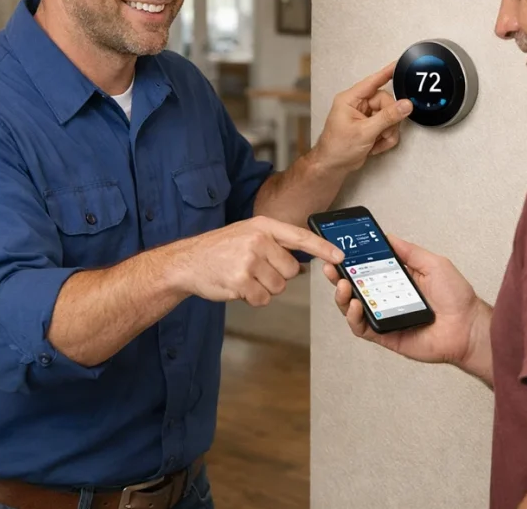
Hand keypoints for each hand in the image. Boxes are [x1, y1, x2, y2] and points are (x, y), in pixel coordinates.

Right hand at [169, 216, 342, 306]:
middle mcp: (258, 241)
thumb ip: (274, 244)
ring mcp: (248, 261)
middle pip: (290, 270)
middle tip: (255, 270)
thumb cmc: (219, 250)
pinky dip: (253, 298)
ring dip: (264, 288)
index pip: (300, 237)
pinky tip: (238, 287)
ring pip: (278, 287)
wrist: (187, 262)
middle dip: (277, 276)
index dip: (322, 248)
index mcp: (262, 226)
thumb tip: (300, 264)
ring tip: (243, 277)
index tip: (340, 257)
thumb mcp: (247, 235)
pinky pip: (262, 299)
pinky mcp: (240, 281)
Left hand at [312, 62, 412, 172]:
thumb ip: (387, 118)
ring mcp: (365, 116)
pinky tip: (375, 146)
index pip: (373, 81)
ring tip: (377, 142)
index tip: (399, 64)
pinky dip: (385, 138)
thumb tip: (405, 105)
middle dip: (389, 121)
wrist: (332, 166)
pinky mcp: (370, 126)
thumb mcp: (365, 132)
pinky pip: (387, 127)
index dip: (387, 73)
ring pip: (389, 116)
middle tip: (385, 133)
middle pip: (386, 103)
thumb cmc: (337, 148)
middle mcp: (358, 105)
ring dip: (388, 132)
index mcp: (350, 100)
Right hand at [320, 234, 482, 366]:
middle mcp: (387, 298)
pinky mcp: (385, 335)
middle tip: (331, 267)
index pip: (367, 268)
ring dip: (342, 296)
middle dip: (338, 276)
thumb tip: (388, 236)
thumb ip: (409, 251)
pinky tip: (356, 305)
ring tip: (342, 285)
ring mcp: (384, 317)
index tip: (339, 249)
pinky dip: (353, 317)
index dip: (351, 260)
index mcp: (397, 280)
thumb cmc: (457, 298)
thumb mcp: (433, 264)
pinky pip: (361, 328)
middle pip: (354, 287)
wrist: (468, 328)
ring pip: (352, 307)